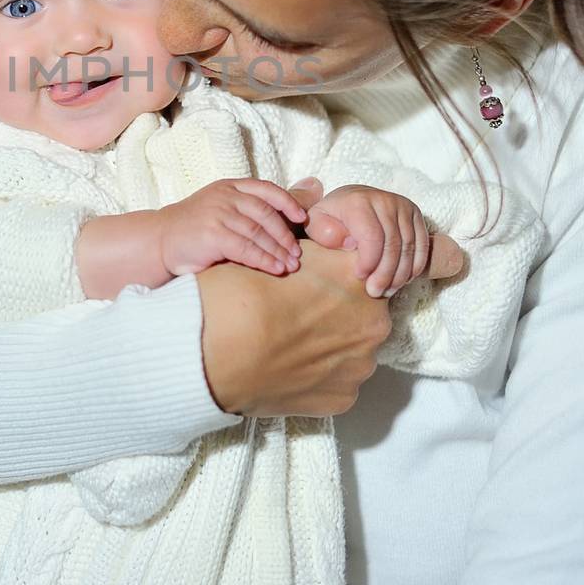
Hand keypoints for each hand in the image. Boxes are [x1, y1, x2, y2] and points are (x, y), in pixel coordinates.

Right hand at [158, 178, 305, 277]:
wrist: (158, 241)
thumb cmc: (194, 230)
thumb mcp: (221, 210)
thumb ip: (247, 211)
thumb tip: (289, 215)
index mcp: (229, 187)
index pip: (266, 189)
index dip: (288, 202)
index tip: (302, 218)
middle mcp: (224, 196)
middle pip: (266, 213)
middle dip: (284, 234)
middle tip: (296, 253)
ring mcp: (218, 213)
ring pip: (258, 232)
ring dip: (278, 250)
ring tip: (290, 265)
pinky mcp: (213, 235)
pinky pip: (247, 248)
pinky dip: (264, 260)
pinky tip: (275, 269)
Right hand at [196, 176, 392, 415]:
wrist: (211, 353)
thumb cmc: (236, 294)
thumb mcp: (274, 247)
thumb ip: (307, 227)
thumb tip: (316, 186)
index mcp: (355, 277)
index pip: (361, 270)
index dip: (333, 278)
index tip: (309, 288)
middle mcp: (372, 319)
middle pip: (361, 313)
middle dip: (333, 315)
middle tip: (293, 319)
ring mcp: (361, 362)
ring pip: (351, 350)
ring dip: (326, 347)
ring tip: (286, 346)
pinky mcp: (345, 397)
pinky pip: (338, 382)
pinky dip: (317, 376)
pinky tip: (287, 369)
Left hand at [305, 184, 461, 298]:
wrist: (350, 200)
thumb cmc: (331, 218)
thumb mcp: (316, 223)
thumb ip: (324, 233)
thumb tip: (350, 244)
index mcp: (359, 201)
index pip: (372, 237)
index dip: (369, 262)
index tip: (360, 278)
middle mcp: (385, 200)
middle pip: (393, 244)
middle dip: (385, 273)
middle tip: (375, 292)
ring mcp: (403, 206)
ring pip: (409, 247)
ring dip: (400, 274)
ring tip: (387, 291)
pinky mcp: (415, 213)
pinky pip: (422, 244)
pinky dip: (415, 266)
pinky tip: (403, 280)